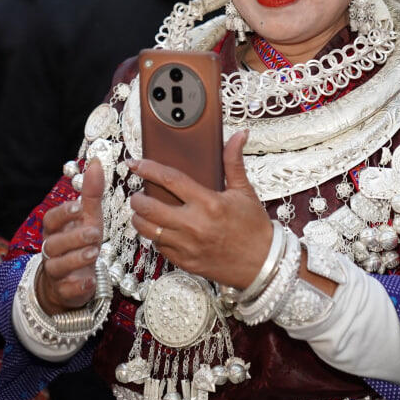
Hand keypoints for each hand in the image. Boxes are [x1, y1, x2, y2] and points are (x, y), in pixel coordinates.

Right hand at [36, 161, 103, 314]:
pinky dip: (78, 286)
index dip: (63, 214)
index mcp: (55, 231)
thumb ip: (91, 193)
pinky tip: (90, 280)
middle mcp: (52, 251)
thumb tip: (96, 162)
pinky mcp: (65, 291)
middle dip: (73, 238)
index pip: (50, 220)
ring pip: (58, 266)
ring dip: (75, 258)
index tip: (78, 207)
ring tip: (94, 252)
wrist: (70, 281)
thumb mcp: (88, 219)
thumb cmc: (80, 243)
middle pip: (54, 243)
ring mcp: (57, 272)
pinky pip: (67, 290)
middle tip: (94, 233)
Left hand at [128, 132, 272, 288]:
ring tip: (143, 213)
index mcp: (208, 203)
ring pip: (148, 230)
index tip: (136, 164)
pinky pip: (159, 248)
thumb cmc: (254, 228)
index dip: (148, 169)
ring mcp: (188, 245)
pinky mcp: (186, 262)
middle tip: (138, 195)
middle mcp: (195, 224)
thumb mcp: (244, 191)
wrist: (263, 263)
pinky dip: (155, 238)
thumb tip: (239, 136)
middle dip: (137, 199)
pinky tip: (160, 231)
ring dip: (140, 219)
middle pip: (149, 208)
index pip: (169, 180)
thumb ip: (233, 162)